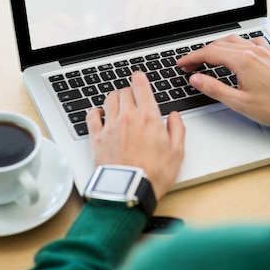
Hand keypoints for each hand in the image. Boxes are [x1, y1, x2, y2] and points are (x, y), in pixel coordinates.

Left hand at [86, 71, 185, 200]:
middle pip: (124, 91)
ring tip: (118, 103)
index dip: (139, 77)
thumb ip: (177, 130)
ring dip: (114, 98)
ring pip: (109, 99)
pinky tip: (99, 114)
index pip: (141, 86)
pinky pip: (92, 116)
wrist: (129, 192)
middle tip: (132, 96)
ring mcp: (110, 126)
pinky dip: (95, 112)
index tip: (139, 77)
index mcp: (149, 117)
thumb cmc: (153, 175)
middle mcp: (128, 117)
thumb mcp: (177, 153)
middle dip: (129, 91)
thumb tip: (175, 117)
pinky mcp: (97, 138)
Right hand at [177, 35, 269, 126]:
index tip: (181, 63)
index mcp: (243, 61)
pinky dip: (238, 44)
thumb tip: (196, 79)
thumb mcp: (239, 103)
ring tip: (208, 58)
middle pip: (219, 45)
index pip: (209, 53)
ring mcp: (263, 51)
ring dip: (217, 47)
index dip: (191, 58)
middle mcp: (253, 51)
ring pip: (234, 40)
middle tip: (190, 65)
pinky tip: (237, 51)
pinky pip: (251, 41)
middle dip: (201, 53)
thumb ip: (214, 88)